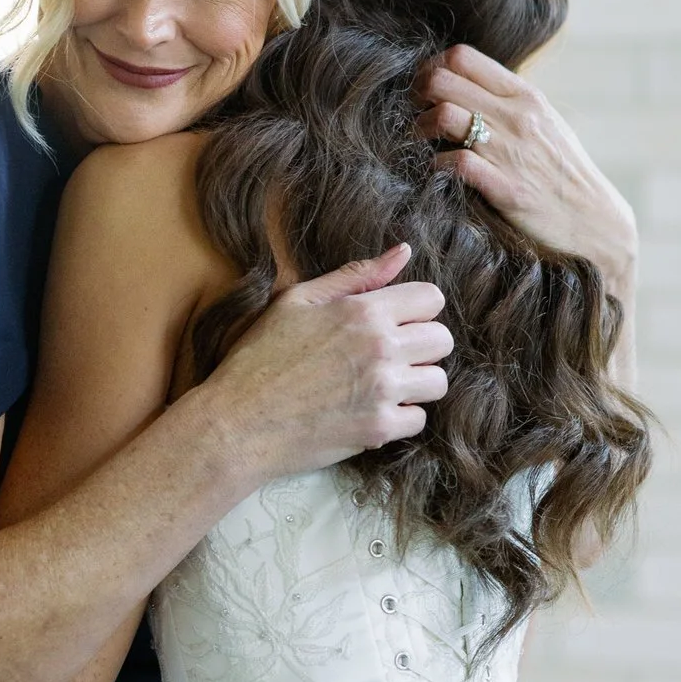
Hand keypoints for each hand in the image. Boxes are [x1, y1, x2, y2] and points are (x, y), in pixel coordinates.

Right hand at [208, 244, 451, 480]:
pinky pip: (419, 420)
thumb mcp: (297, 301)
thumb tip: (402, 253)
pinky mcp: (379, 429)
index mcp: (363, 311)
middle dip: (421, 346)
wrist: (238, 422)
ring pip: (437, 382)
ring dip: (415, 383)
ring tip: (382, 385)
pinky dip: (400, 418)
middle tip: (389, 357)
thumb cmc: (259, 358)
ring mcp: (383, 391)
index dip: (416, 310)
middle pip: (442, 341)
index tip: (395, 323)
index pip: (431, 299)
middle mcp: (381, 348)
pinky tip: (371, 411)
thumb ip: (355, 275)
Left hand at [419, 45, 636, 295]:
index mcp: (525, 96)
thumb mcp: (543, 122)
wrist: (594, 220)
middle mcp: (518, 117)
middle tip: (414, 114)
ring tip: (421, 143)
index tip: (424, 89)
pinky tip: (438, 172)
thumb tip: (464, 85)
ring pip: (444, 116)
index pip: (463, 56)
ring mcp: (512, 152)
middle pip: (443, 81)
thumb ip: (507, 101)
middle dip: (417, 96)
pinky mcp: (507, 188)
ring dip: (420, 129)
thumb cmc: (562, 171)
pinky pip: (455, 163)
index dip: (431, 68)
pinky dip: (436, 166)